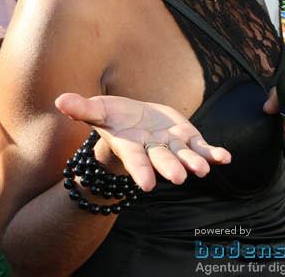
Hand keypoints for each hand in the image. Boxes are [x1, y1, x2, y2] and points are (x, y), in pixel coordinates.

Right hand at [55, 92, 230, 191]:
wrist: (136, 123)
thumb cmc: (114, 119)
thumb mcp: (98, 111)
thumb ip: (81, 109)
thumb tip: (59, 100)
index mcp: (131, 147)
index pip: (135, 161)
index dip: (141, 172)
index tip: (148, 185)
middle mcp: (153, 151)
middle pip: (163, 161)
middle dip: (171, 168)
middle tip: (180, 178)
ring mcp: (172, 147)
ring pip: (185, 157)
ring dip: (195, 163)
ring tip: (203, 169)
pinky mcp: (188, 140)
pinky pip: (203, 148)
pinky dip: (214, 154)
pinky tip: (225, 158)